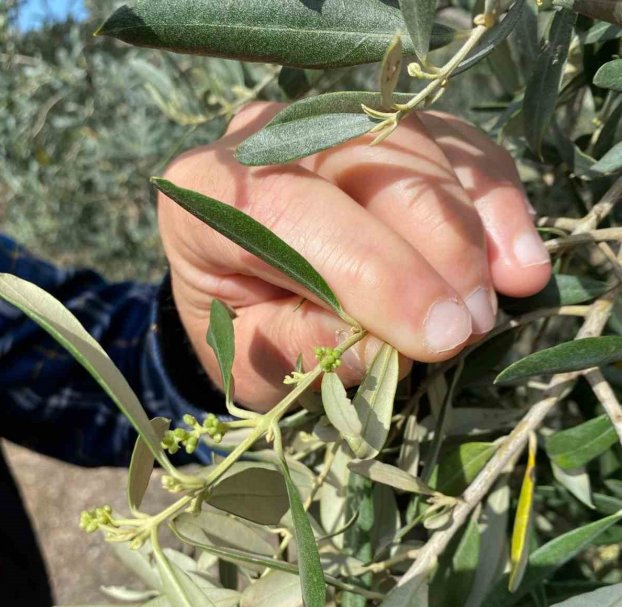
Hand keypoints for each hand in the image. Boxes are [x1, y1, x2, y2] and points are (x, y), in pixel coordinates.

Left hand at [159, 104, 550, 411]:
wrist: (243, 298)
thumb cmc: (243, 334)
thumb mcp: (254, 362)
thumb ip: (309, 348)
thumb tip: (398, 346)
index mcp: (207, 198)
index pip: (292, 213)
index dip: (375, 271)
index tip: (439, 334)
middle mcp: (267, 140)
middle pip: (370, 168)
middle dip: (436, 251)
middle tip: (472, 325)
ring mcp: (333, 123)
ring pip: (423, 149)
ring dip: (475, 226)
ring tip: (505, 294)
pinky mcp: (389, 133)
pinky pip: (458, 149)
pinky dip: (496, 201)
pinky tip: (519, 258)